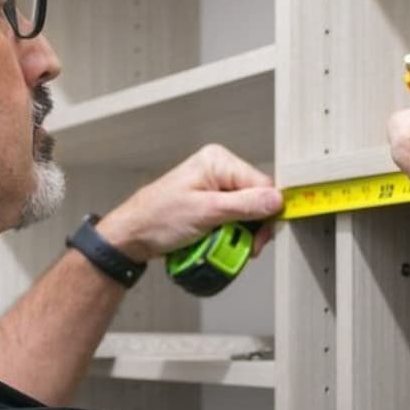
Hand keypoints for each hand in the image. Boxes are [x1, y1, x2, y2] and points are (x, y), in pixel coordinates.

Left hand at [95, 144, 282, 262]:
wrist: (133, 236)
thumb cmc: (158, 219)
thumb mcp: (206, 212)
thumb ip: (244, 205)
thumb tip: (277, 199)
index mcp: (218, 161)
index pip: (261, 183)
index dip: (266, 212)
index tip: (260, 236)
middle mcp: (218, 169)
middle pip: (257, 198)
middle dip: (254, 225)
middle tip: (246, 248)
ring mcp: (215, 187)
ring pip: (248, 211)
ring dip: (242, 233)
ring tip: (227, 246)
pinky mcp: (211, 203)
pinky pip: (235, 217)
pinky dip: (232, 233)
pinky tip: (222, 242)